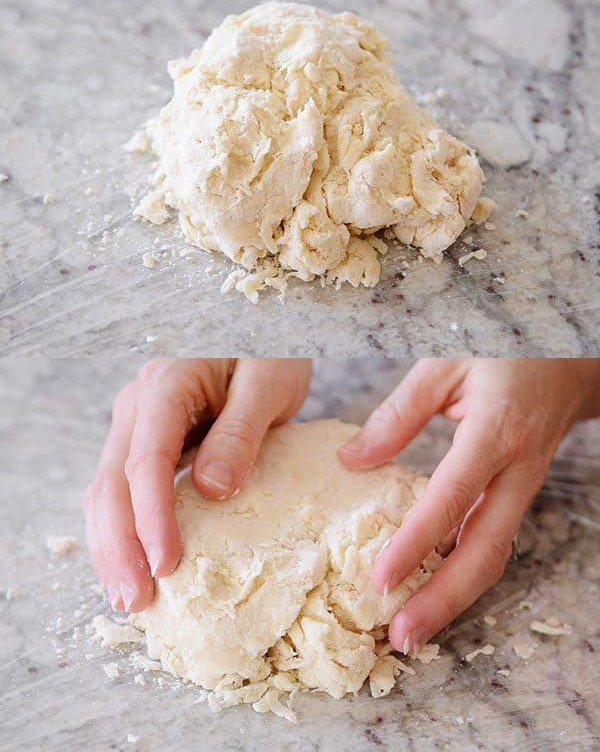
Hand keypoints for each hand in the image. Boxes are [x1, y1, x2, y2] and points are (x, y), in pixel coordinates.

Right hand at [85, 358, 310, 612]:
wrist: (264, 334)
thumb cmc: (271, 352)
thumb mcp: (269, 383)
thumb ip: (240, 432)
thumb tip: (212, 490)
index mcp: (168, 384)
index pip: (147, 460)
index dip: (151, 517)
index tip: (165, 564)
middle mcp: (139, 403)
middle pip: (112, 482)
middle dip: (119, 546)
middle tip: (137, 599)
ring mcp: (137, 422)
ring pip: (107, 490)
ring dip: (113, 545)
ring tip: (129, 595)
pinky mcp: (147, 440)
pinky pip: (123, 488)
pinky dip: (123, 529)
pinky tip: (134, 562)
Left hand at [338, 358, 599, 654]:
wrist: (565, 361)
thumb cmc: (501, 354)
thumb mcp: (443, 365)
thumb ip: (398, 414)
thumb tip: (352, 461)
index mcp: (495, 432)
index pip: (451, 498)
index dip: (416, 542)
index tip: (380, 579)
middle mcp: (516, 470)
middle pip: (484, 550)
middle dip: (443, 600)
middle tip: (401, 636)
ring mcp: (524, 487)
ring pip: (494, 556)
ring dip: (455, 598)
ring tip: (412, 629)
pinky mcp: (519, 494)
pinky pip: (494, 541)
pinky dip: (464, 573)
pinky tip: (433, 591)